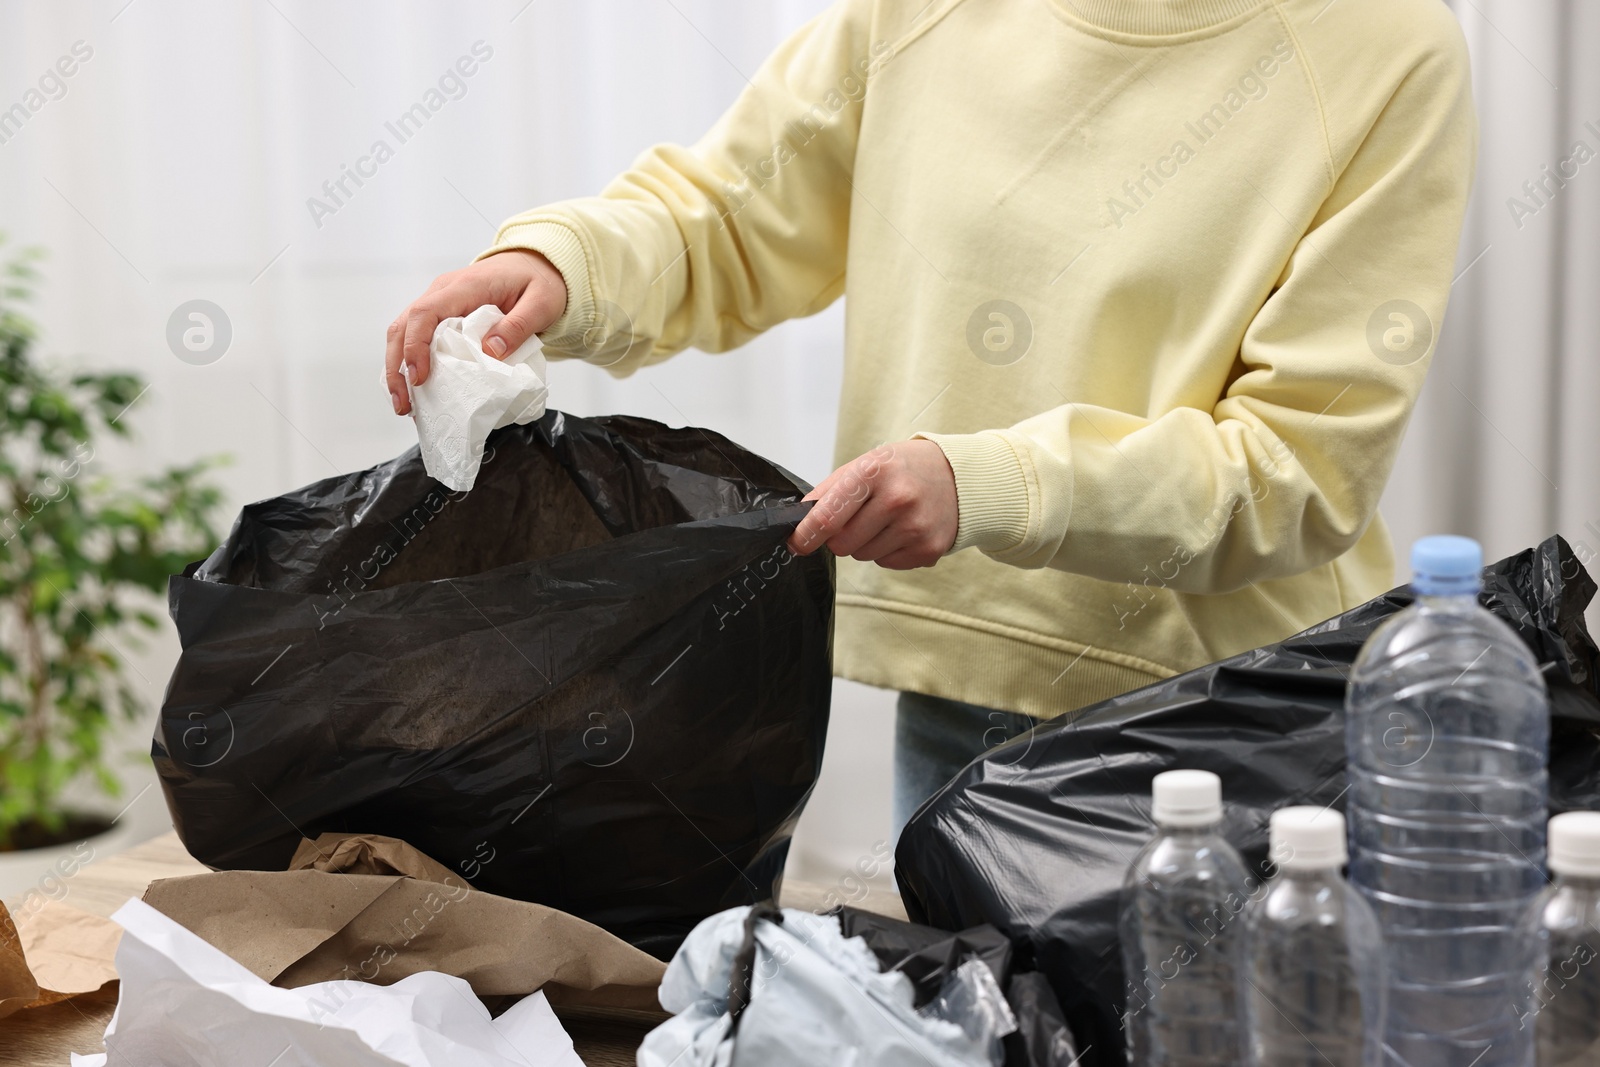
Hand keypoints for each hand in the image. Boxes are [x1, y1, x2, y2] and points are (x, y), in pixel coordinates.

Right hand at [383, 250, 567, 414]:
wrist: (535, 265)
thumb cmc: (538, 282)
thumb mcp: (541, 303)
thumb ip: (517, 326)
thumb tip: (490, 351)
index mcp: (465, 286)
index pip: (426, 313)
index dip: (416, 346)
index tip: (419, 377)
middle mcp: (443, 292)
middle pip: (404, 325)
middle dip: (397, 366)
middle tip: (403, 403)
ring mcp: (439, 302)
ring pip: (403, 332)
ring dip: (398, 369)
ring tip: (405, 405)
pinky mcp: (441, 315)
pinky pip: (417, 337)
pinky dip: (411, 363)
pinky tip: (416, 391)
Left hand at [787, 440, 958, 568]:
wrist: (959, 477)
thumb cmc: (903, 469)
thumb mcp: (864, 464)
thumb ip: (828, 492)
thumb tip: (800, 522)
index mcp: (874, 472)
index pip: (827, 517)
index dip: (805, 536)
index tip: (796, 544)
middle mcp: (897, 499)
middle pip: (841, 544)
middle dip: (840, 536)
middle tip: (858, 517)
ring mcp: (915, 527)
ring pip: (862, 556)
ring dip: (865, 543)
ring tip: (886, 519)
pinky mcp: (928, 549)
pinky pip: (885, 564)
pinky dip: (887, 551)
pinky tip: (902, 529)